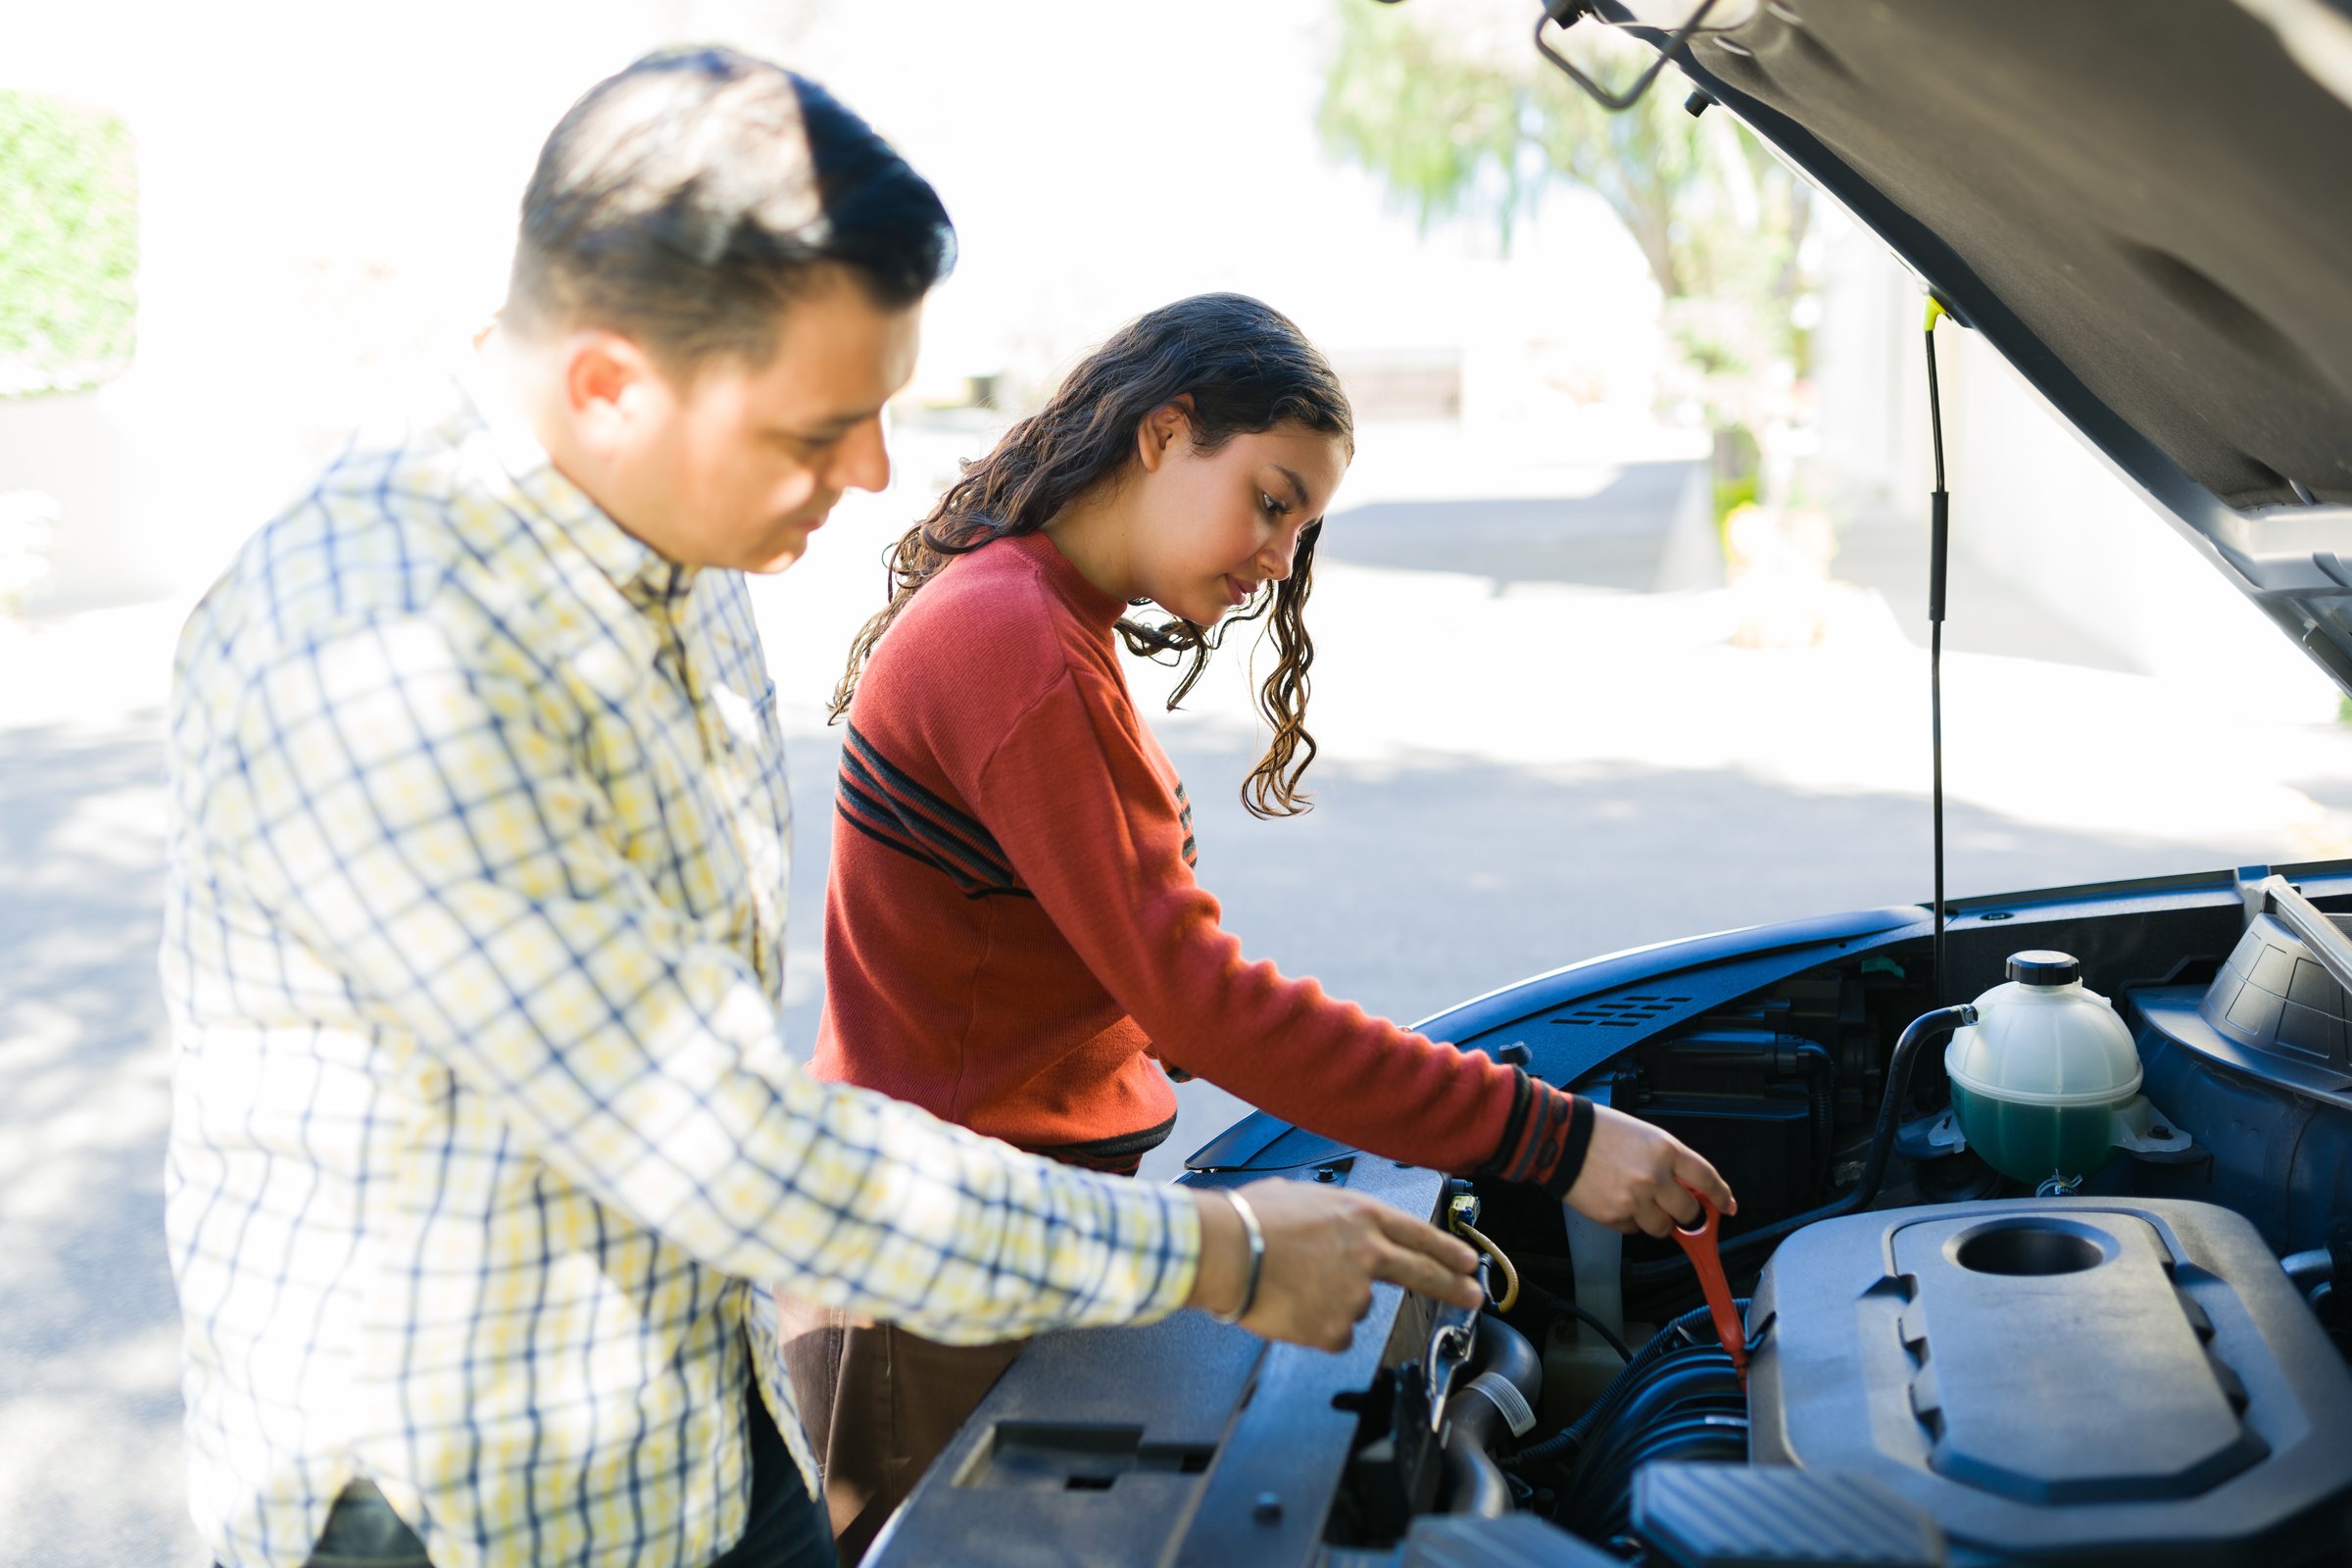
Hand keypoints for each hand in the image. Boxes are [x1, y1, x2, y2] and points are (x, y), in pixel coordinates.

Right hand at [1184, 1179, 1481, 1350]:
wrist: (1224, 1250)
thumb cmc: (1249, 1220)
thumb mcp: (1301, 1196)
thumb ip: (1331, 1215)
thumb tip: (1329, 1226)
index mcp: (1360, 1216)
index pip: (1419, 1235)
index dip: (1448, 1250)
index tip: (1466, 1263)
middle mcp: (1367, 1253)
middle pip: (1424, 1274)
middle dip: (1454, 1287)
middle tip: (1473, 1296)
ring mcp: (1355, 1294)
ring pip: (1357, 1306)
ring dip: (1334, 1302)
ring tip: (1295, 1285)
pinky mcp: (1335, 1328)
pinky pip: (1333, 1334)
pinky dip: (1316, 1327)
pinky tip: (1292, 1307)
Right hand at [1562, 1103, 1736, 1237]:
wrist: (1560, 1139)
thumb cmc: (1601, 1132)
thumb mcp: (1645, 1136)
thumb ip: (1670, 1161)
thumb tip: (1690, 1187)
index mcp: (1665, 1151)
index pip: (1707, 1179)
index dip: (1721, 1196)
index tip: (1727, 1206)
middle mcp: (1654, 1177)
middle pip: (1689, 1211)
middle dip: (1685, 1212)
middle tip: (1673, 1205)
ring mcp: (1634, 1200)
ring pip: (1663, 1228)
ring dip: (1657, 1220)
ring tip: (1639, 1202)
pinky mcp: (1614, 1216)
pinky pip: (1634, 1230)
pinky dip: (1630, 1221)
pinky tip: (1616, 1201)